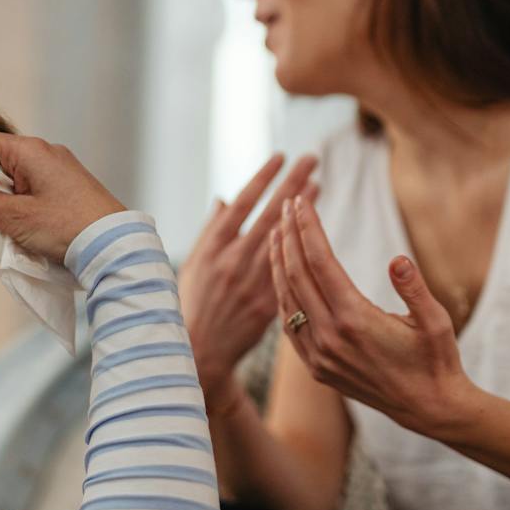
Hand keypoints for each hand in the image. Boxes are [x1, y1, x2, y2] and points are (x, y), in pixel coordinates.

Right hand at [0, 130, 125, 262]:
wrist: (113, 245)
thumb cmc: (67, 226)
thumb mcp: (15, 217)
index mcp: (30, 150)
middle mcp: (44, 152)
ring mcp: (57, 169)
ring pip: (11, 176)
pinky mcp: (65, 187)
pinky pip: (29, 187)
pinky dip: (14, 202)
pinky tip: (8, 223)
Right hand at [179, 153, 316, 403]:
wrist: (198, 352)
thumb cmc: (191, 302)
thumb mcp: (193, 263)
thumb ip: (211, 231)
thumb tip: (225, 200)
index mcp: (213, 248)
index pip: (243, 204)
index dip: (263, 179)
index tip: (281, 156)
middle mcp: (234, 262)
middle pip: (270, 215)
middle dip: (292, 184)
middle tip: (312, 159)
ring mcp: (253, 283)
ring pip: (285, 240)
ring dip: (303, 212)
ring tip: (319, 184)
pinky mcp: (268, 304)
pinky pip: (290, 271)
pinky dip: (304, 248)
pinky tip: (316, 231)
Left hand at [269, 195, 478, 437]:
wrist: (429, 410)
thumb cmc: (437, 360)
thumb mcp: (437, 322)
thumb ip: (415, 289)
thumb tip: (398, 259)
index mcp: (355, 320)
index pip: (320, 262)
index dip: (308, 228)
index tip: (301, 201)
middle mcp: (330, 338)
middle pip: (297, 275)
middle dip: (288, 236)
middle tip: (286, 206)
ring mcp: (319, 356)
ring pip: (286, 300)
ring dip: (278, 263)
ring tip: (276, 233)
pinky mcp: (317, 368)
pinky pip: (289, 326)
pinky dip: (281, 295)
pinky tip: (281, 277)